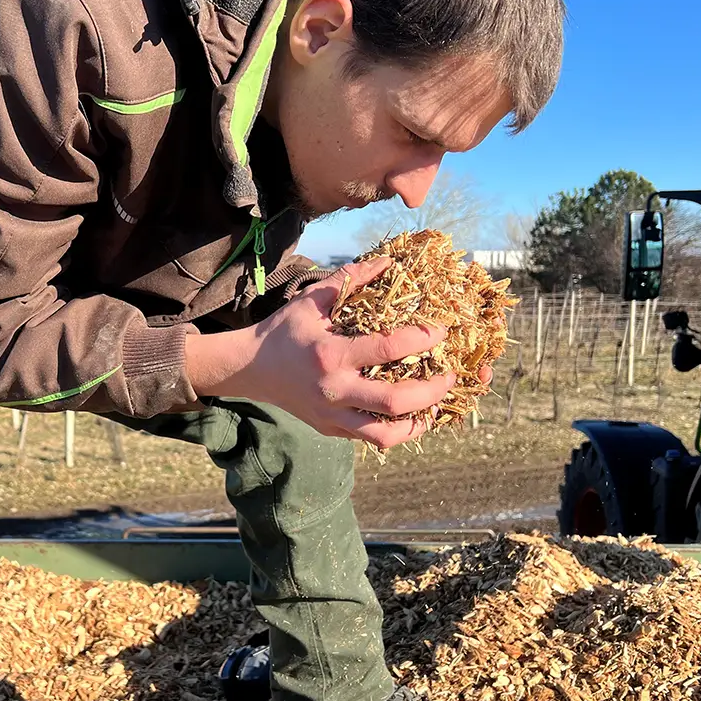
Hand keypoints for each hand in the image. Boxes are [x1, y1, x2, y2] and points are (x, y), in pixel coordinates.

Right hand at [191, 257, 455, 450]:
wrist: (249, 368)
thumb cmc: (283, 331)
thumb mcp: (311, 300)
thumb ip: (351, 280)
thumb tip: (388, 261)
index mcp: (331, 355)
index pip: (388, 349)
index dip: (422, 339)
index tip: (441, 331)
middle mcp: (333, 390)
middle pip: (395, 401)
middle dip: (433, 390)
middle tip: (452, 375)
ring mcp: (331, 415)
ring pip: (386, 433)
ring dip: (418, 422)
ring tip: (435, 406)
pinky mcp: (330, 428)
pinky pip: (371, 439)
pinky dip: (396, 430)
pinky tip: (410, 416)